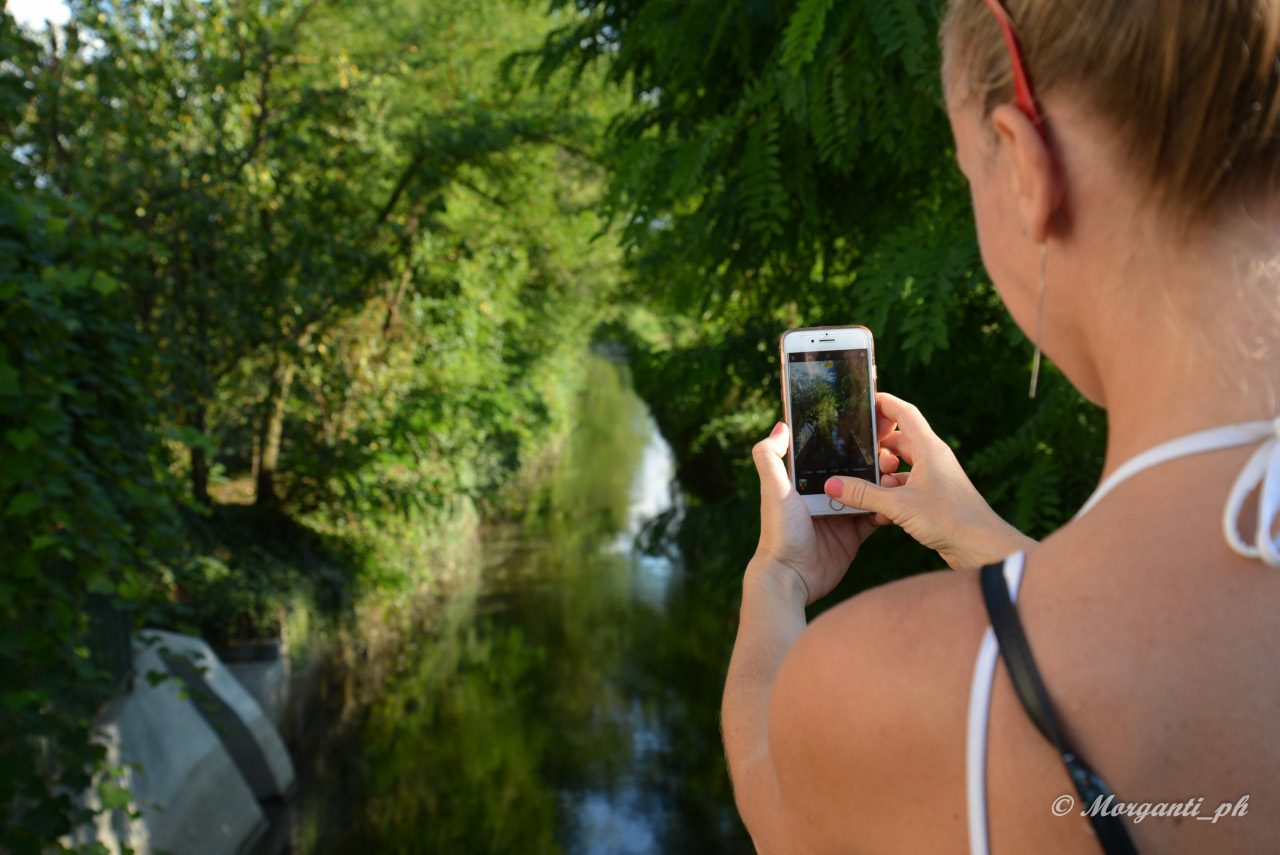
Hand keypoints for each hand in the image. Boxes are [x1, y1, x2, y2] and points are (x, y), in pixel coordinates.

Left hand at [750, 422, 879, 605]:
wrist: (791, 577)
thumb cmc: (779, 532)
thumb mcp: (773, 490)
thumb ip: (769, 457)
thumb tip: (781, 425)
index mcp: (804, 481)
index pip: (829, 453)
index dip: (848, 440)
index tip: (869, 426)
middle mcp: (823, 494)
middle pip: (853, 471)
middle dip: (873, 460)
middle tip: (890, 454)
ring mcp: (840, 514)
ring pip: (868, 491)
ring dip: (884, 483)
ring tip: (896, 474)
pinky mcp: (853, 534)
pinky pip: (875, 517)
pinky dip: (886, 509)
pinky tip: (897, 501)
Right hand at [822, 393, 1035, 569]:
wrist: (981, 547)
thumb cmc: (950, 519)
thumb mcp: (899, 505)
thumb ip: (863, 494)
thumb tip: (832, 484)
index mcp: (929, 449)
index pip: (904, 413)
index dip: (884, 403)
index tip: (863, 400)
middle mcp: (932, 459)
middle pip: (898, 442)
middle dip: (877, 449)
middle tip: (855, 456)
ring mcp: (934, 479)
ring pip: (901, 468)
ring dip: (882, 478)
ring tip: (866, 490)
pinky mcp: (934, 498)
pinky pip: (906, 488)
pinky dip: (892, 496)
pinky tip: (880, 513)